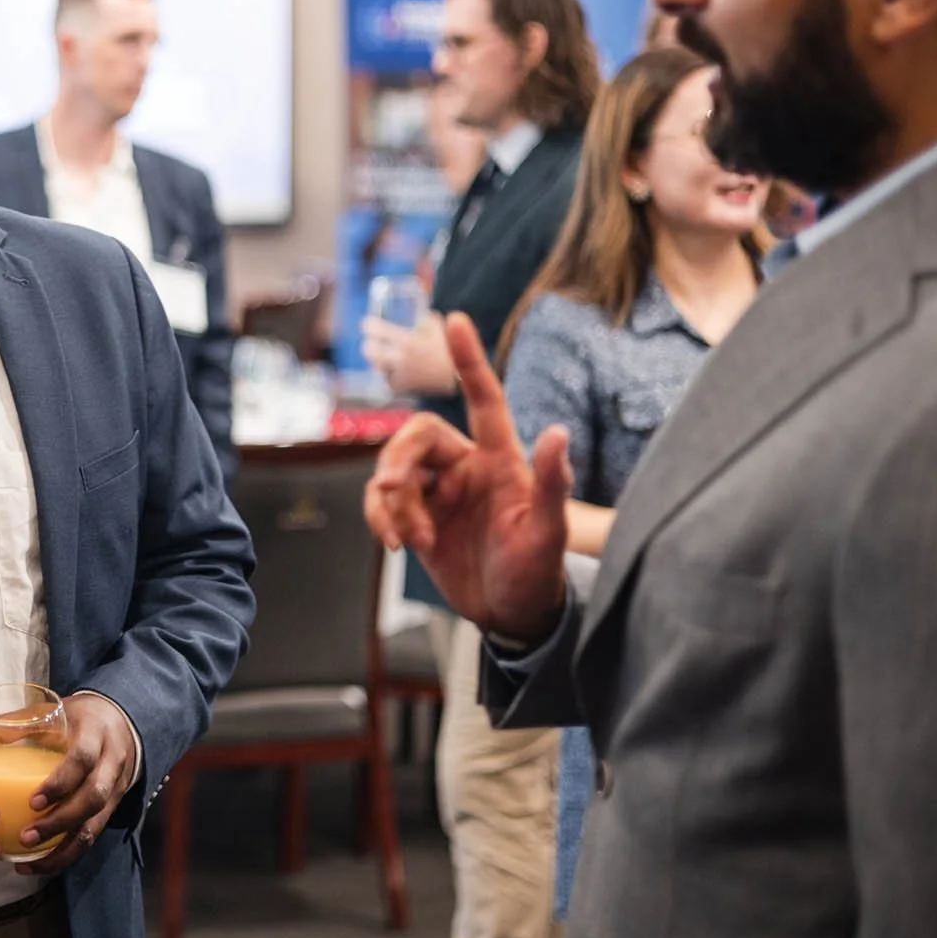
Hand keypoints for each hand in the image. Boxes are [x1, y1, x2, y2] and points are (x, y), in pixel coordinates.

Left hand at [15, 693, 137, 877]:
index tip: (33, 801)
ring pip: (96, 826)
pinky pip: (92, 836)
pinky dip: (66, 854)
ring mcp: (115, 789)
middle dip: (60, 822)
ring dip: (62, 849)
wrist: (121, 722)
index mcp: (95, 734)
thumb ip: (13, 724)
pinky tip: (40, 864)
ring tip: (29, 862)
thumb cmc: (77, 717)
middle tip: (26, 837)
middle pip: (93, 798)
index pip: (83, 760)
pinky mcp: (111, 808)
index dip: (61, 782)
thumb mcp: (51, 712)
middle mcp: (111, 763)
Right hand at [364, 312, 570, 641]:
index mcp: (500, 460)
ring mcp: (439, 491)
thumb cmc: (538, 574)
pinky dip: (379, 517)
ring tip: (410, 539)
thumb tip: (557, 433)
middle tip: (395, 492)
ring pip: (393, 469)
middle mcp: (466, 467)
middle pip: (417, 436)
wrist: (511, 617)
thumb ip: (553, 483)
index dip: (469, 360)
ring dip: (391, 502)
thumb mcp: (548, 533)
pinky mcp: (417, 515)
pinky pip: (382, 500)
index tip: (457, 320)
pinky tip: (397, 544)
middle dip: (399, 460)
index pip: (483, 399)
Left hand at [364, 313, 457, 396]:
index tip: (366, 324)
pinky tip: (388, 373)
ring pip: (378, 367)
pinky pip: (389, 382)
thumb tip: (423, 316)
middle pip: (371, 351)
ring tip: (377, 358)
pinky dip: (387, 376)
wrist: (460, 378)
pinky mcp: (405, 388)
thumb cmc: (451, 349)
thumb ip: (429, 321)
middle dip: (368, 346)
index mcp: (407, 341)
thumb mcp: (440, 329)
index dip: (369, 326)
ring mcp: (401, 374)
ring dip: (377, 362)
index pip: (378, 331)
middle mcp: (401, 358)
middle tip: (369, 343)